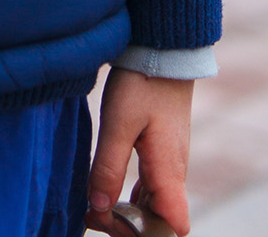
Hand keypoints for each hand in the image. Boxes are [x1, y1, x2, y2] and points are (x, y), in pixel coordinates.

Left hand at [85, 68, 193, 234]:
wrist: (161, 50)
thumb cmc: (142, 83)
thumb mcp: (118, 123)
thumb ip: (109, 167)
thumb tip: (100, 207)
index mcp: (168, 172)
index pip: (172, 227)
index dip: (145, 236)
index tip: (111, 221)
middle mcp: (174, 173)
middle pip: (160, 222)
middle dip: (129, 228)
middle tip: (93, 213)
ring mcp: (169, 163)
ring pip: (154, 205)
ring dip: (129, 214)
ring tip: (94, 205)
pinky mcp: (162, 152)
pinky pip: (151, 188)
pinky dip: (131, 197)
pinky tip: (109, 189)